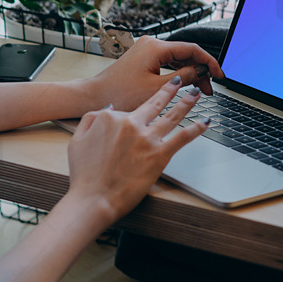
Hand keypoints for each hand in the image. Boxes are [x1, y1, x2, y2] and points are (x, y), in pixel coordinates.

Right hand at [66, 78, 207, 224]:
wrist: (93, 199)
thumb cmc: (84, 175)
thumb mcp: (77, 139)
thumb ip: (91, 119)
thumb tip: (109, 109)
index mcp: (111, 118)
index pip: (129, 110)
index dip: (134, 115)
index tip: (143, 110)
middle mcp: (131, 124)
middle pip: (155, 103)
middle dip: (170, 90)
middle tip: (179, 82)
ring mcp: (147, 138)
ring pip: (172, 115)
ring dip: (186, 102)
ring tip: (196, 94)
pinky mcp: (160, 155)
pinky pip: (182, 137)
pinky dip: (196, 128)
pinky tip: (205, 122)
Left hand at [80, 34, 222, 112]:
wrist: (94, 96)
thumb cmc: (121, 94)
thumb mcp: (158, 89)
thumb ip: (184, 77)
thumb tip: (201, 72)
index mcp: (156, 47)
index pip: (192, 49)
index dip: (209, 62)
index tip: (219, 75)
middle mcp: (151, 44)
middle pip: (185, 53)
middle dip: (200, 70)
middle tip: (209, 89)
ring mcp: (146, 51)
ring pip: (177, 58)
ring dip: (190, 73)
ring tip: (200, 90)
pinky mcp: (142, 59)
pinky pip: (167, 63)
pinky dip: (178, 73)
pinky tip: (185, 85)